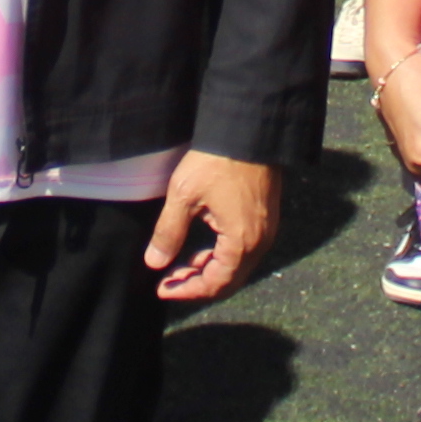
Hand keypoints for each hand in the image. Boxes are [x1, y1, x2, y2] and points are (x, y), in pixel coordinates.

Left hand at [147, 152, 283, 303]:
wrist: (249, 130)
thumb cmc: (217, 161)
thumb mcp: (184, 196)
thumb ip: (168, 232)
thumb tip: (154, 262)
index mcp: (242, 242)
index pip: (216, 284)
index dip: (187, 291)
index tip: (162, 289)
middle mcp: (260, 243)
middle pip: (228, 281)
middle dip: (196, 285)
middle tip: (168, 282)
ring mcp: (265, 231)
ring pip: (235, 267)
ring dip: (207, 271)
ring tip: (178, 267)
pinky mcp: (265, 219)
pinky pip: (242, 251)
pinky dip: (220, 257)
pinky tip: (199, 250)